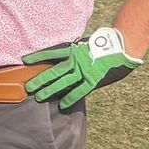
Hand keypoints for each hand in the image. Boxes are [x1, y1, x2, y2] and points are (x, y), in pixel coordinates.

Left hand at [23, 26, 140, 107]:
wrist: (123, 46)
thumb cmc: (106, 43)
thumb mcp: (87, 43)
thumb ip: (76, 49)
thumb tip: (66, 53)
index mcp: (74, 49)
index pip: (51, 52)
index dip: (38, 56)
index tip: (25, 60)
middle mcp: (76, 60)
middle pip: (54, 71)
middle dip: (40, 79)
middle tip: (27, 86)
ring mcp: (85, 70)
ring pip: (63, 82)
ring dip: (50, 90)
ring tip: (38, 97)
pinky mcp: (94, 79)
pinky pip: (80, 90)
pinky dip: (71, 98)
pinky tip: (62, 105)